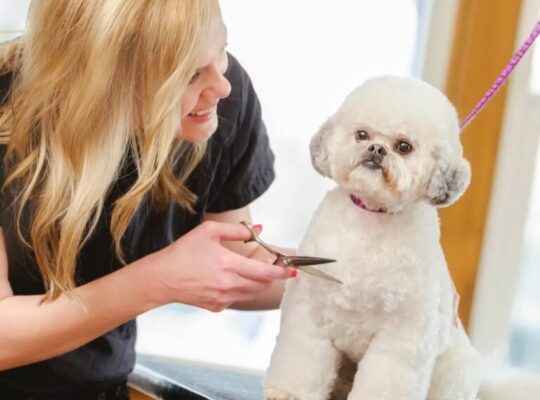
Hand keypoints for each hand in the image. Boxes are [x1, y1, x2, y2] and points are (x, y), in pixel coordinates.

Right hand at [151, 221, 295, 311]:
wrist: (162, 278)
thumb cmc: (183, 252)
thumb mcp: (209, 231)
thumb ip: (238, 230)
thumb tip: (259, 230)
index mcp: (229, 266)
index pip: (266, 273)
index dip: (283, 272)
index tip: (294, 270)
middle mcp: (229, 286)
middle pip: (262, 284)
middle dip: (270, 275)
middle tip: (269, 263)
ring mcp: (223, 299)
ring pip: (252, 292)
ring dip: (257, 282)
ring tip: (247, 268)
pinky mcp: (217, 307)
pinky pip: (238, 298)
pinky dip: (241, 288)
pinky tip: (228, 278)